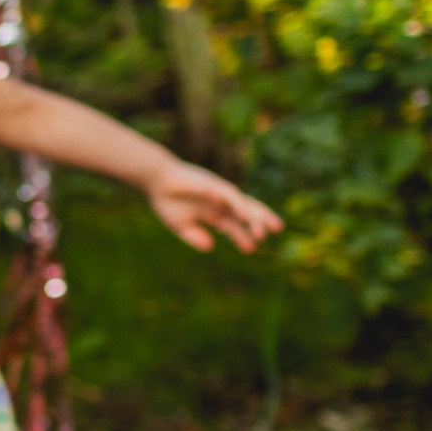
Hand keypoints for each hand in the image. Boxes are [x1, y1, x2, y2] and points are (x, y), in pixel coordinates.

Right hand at [145, 158, 282, 254]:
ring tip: (267, 232)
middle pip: (245, 213)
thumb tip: (210, 247)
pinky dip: (242, 208)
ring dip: (256, 218)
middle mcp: (220, 202)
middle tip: (276, 231)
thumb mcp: (180, 225)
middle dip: (260, 222)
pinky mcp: (215, 186)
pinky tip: (249, 219)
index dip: (242, 236)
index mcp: (212, 212)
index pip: (233, 225)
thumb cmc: (166, 200)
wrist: (155, 181)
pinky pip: (233, 198)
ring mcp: (219, 193)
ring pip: (244, 205)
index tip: (251, 249)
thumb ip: (194, 237)